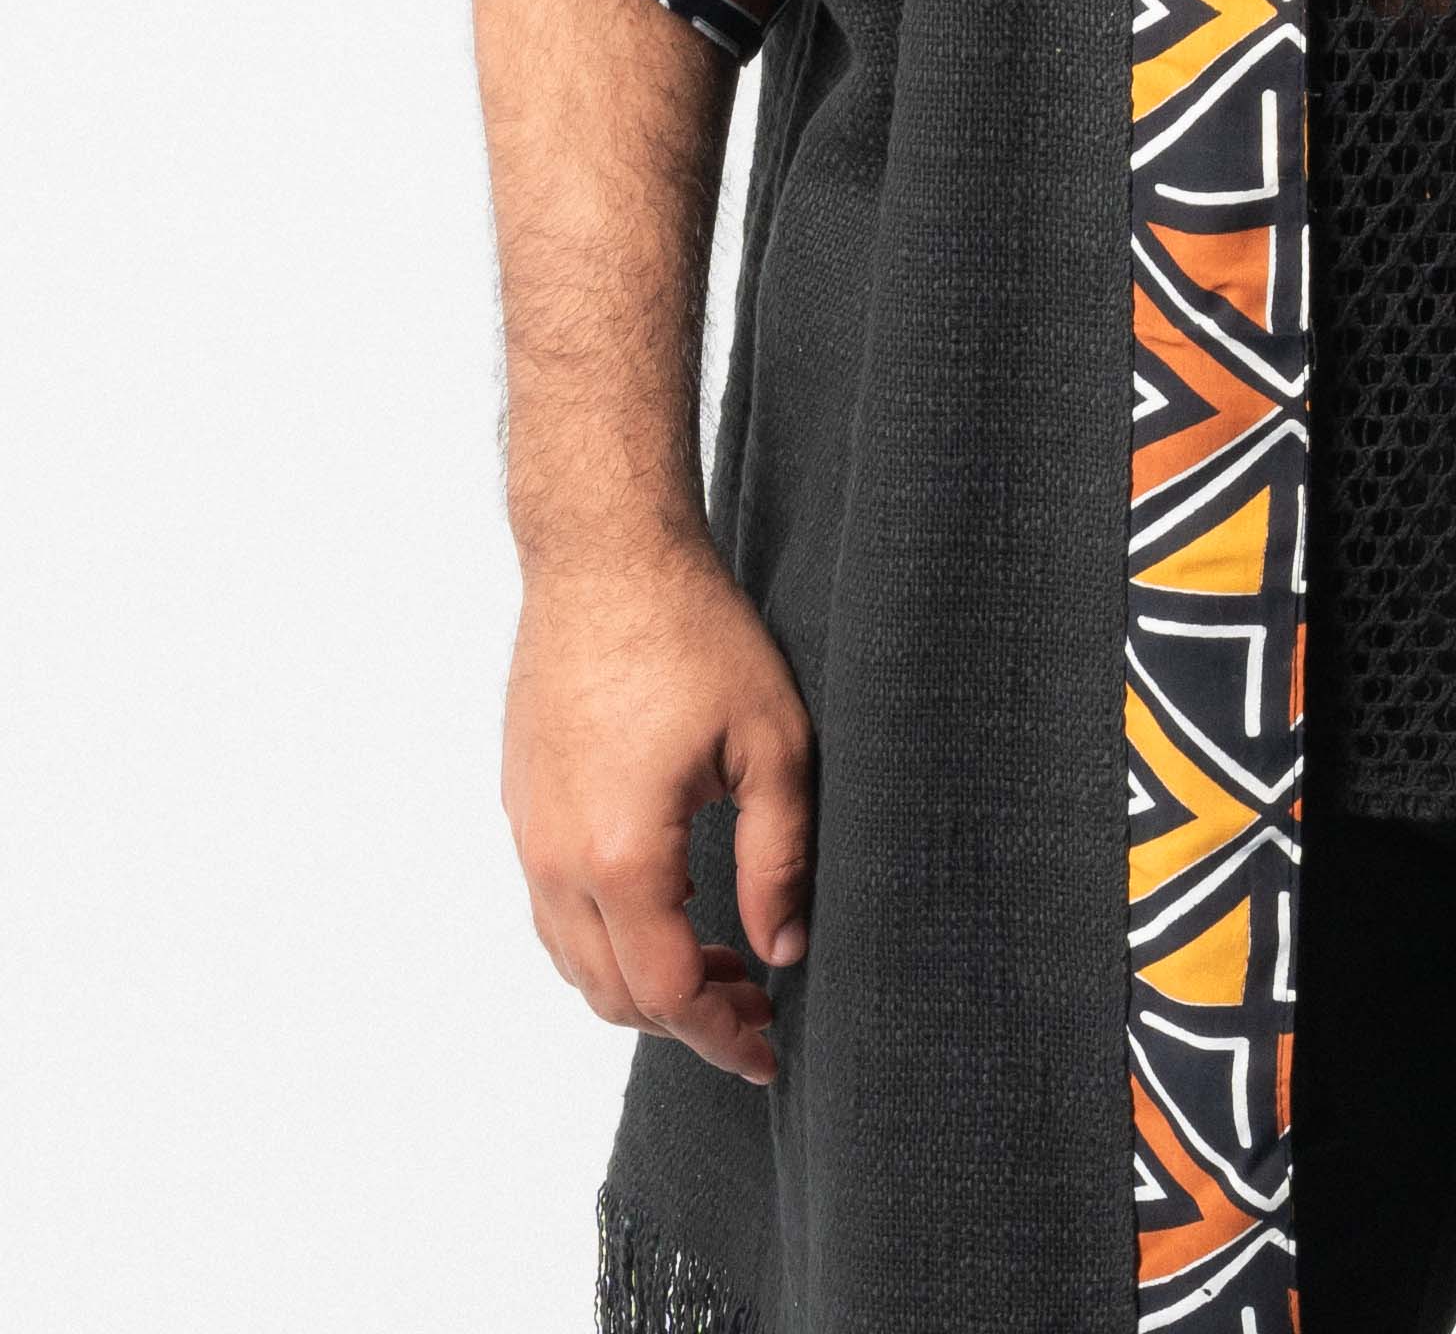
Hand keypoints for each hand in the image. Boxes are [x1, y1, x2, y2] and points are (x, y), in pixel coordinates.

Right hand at [502, 533, 812, 1087]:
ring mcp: (527, 834)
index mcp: (622, 855)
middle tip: (758, 1000)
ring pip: (574, 958)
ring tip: (720, 957)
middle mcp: (556, 860)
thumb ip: (780, 858)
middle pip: (613, 993)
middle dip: (688, 1017)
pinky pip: (553, 908)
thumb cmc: (693, 633)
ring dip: (641, 980)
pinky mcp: (521, 804)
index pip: (667, 994)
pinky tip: (668, 901)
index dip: (722, 1035)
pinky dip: (607, 934)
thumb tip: (783, 948)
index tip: (770, 1050)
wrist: (604, 556)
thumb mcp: (771, 742)